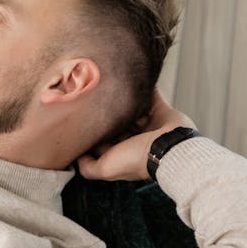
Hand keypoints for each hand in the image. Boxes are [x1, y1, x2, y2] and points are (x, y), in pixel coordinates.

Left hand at [77, 88, 196, 181]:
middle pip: (116, 121)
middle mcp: (134, 138)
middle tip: (96, 95)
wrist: (169, 148)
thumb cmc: (138, 159)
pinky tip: (134, 78)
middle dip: (107, 112)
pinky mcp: (161, 111)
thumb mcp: (106, 169)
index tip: (82, 116)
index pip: (102, 138)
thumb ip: (88, 167)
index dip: (93, 129)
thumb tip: (77, 158)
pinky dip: (144, 89)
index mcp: (122, 150)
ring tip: (112, 85)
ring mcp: (148, 124)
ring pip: (131, 108)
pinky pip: (151, 96)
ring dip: (124, 99)